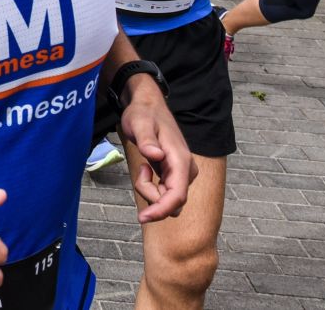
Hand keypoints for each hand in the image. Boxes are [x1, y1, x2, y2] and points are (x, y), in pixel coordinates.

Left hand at [116, 81, 195, 221]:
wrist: (148, 106)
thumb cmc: (143, 114)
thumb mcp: (139, 123)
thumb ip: (146, 139)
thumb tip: (155, 155)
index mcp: (180, 160)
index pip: (177, 195)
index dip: (162, 210)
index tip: (143, 217)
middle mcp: (186, 170)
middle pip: (172, 202)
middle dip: (151, 195)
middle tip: (141, 169)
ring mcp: (182, 174)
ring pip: (167, 199)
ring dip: (150, 190)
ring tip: (144, 166)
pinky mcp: (175, 175)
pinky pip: (164, 193)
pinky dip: (151, 186)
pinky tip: (147, 168)